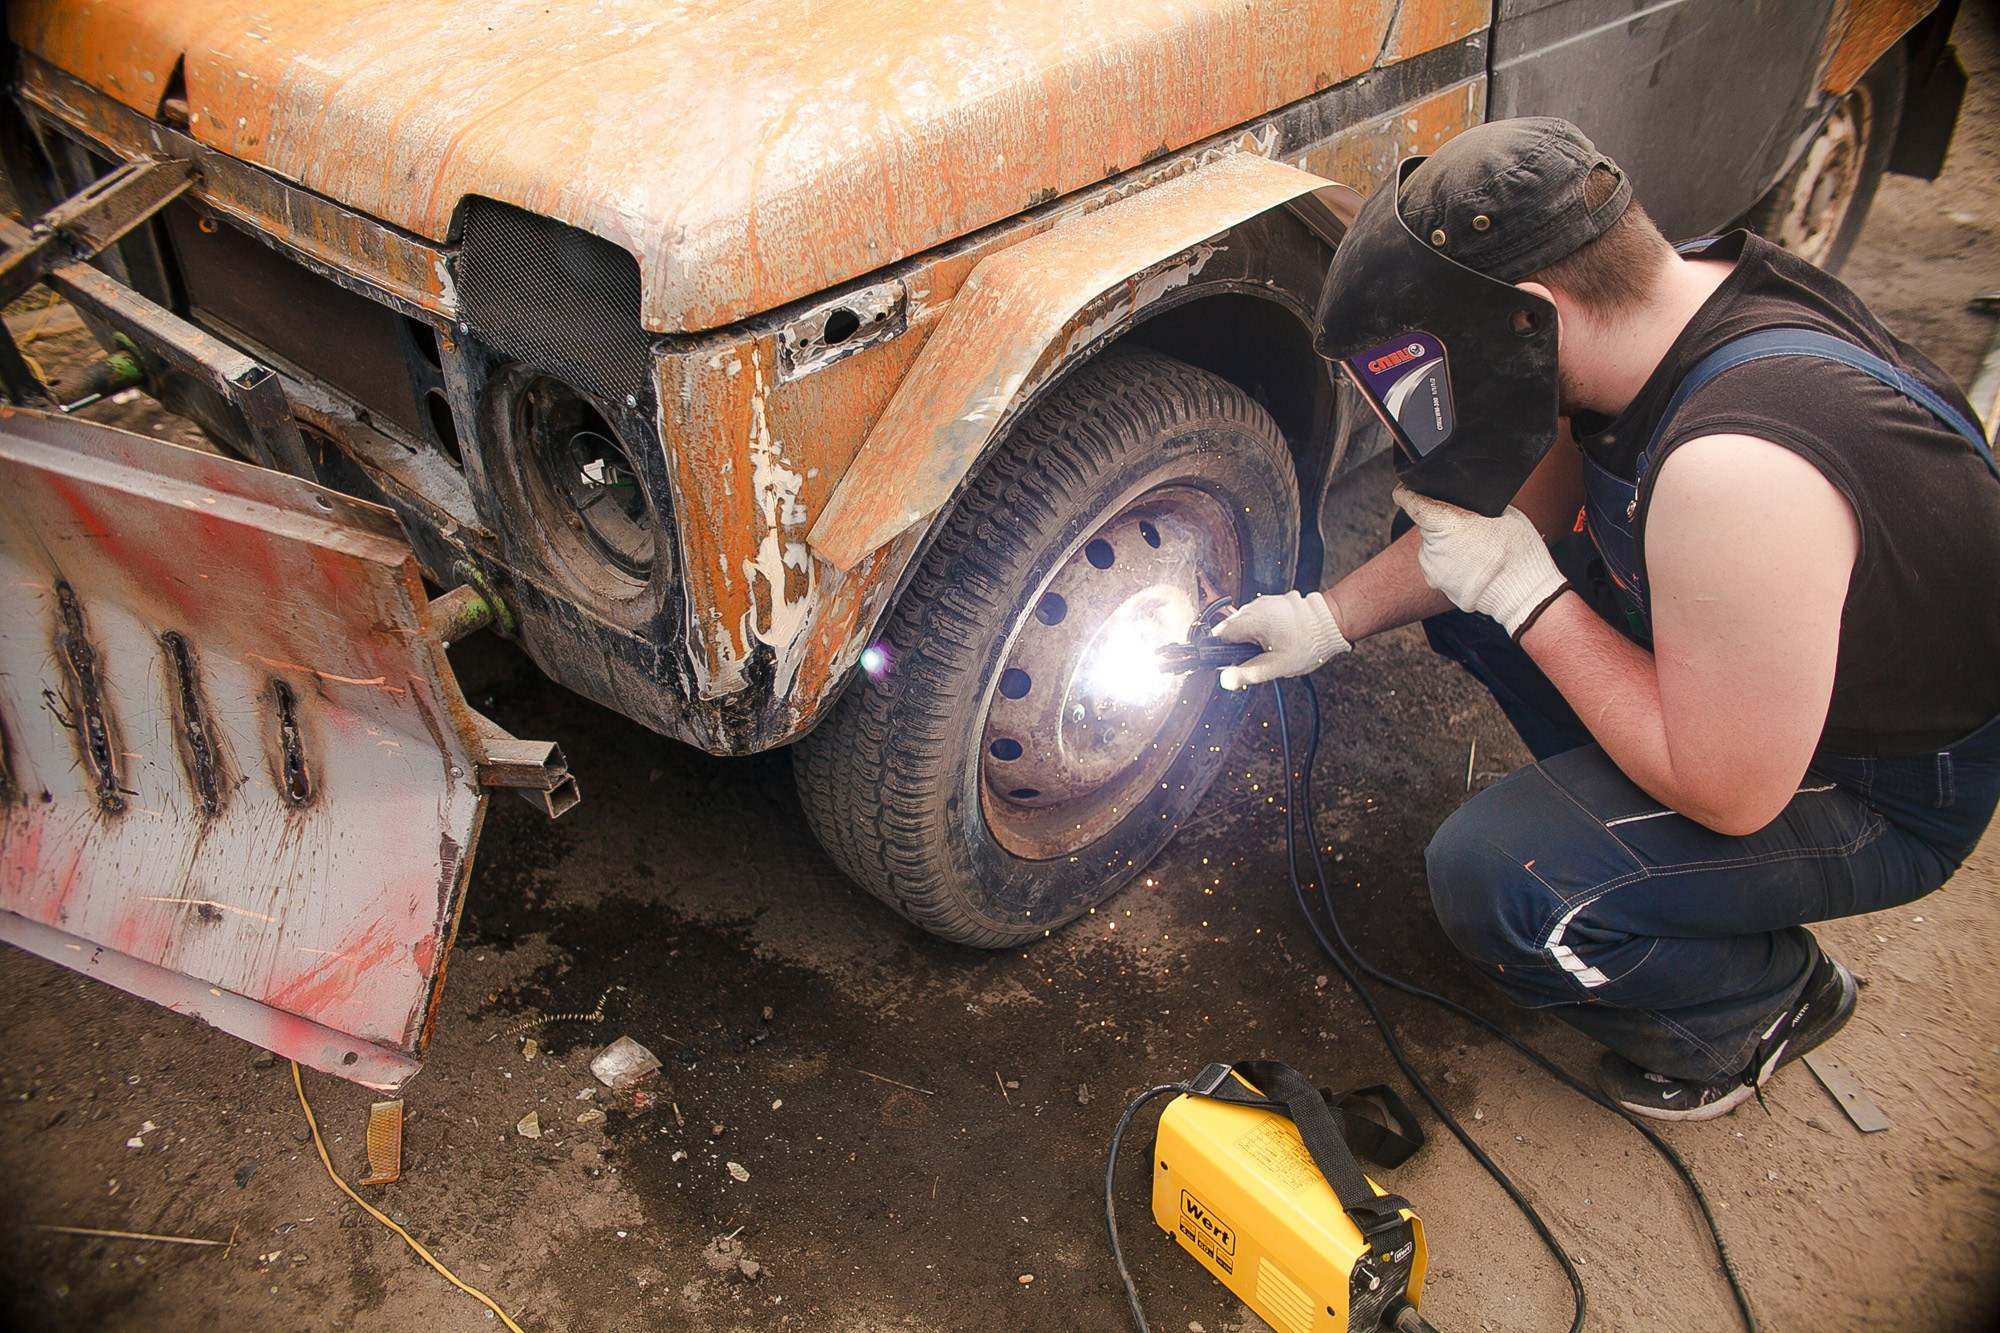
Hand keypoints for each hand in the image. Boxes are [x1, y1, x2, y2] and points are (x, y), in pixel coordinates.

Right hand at [1211, 590, 1350, 689]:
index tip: (1230, 663)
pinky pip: (1255, 618)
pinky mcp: (1270, 603)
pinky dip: (1260, 630)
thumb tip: (1226, 680)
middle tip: (1257, 658)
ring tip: (1270, 648)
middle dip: (1238, 646)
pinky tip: (1275, 638)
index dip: (1221, 652)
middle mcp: (1252, 608)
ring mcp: (1261, 603)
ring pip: (1242, 625)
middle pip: (1229, 631)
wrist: (1330, 623)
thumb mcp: (1276, 666)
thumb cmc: (1308, 643)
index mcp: (1250, 621)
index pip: (1218, 636)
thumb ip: (1248, 673)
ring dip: (1249, 638)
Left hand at [1393, 484, 1565, 636]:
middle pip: (1427, 526)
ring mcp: (1433, 570)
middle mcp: (1433, 547)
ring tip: (1476, 550)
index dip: (1406, 493)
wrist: (1523, 593)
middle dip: (1442, 524)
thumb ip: (1476, 506)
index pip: (1412, 503)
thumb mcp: (1505, 514)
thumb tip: (1467, 503)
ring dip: (1446, 545)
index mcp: (1445, 523)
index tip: (1403, 490)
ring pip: (1432, 547)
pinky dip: (1450, 564)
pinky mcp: (1438, 586)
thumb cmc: (1518, 551)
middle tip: (1469, 528)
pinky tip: (1473, 565)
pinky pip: (1438, 567)